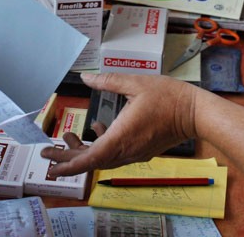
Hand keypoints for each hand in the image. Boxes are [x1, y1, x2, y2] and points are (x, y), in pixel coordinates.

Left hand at [41, 72, 198, 176]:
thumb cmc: (168, 96)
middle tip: (48, 151)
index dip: (68, 164)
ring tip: (69, 137)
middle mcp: (127, 150)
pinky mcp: (141, 151)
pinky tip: (98, 127)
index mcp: (122, 136)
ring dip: (83, 151)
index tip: (51, 165)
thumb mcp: (135, 83)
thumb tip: (85, 77)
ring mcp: (135, 153)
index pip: (91, 158)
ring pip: (102, 160)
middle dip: (68, 158)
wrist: (194, 113)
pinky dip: (100, 147)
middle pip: (92, 162)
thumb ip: (107, 81)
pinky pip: (114, 155)